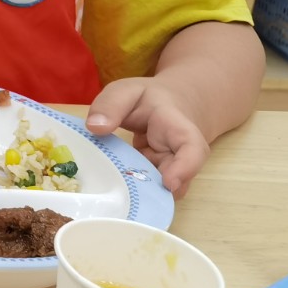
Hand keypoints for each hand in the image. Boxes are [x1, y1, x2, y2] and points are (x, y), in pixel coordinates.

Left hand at [85, 77, 210, 197]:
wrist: (169, 106)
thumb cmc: (147, 99)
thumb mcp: (126, 91)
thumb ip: (111, 105)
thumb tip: (94, 127)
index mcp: (176, 128)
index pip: (193, 148)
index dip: (186, 168)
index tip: (169, 183)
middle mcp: (179, 154)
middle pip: (180, 179)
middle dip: (156, 190)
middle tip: (129, 195)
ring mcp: (170, 169)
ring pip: (163, 189)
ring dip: (142, 193)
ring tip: (118, 191)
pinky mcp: (157, 177)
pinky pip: (149, 189)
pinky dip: (134, 192)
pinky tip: (115, 189)